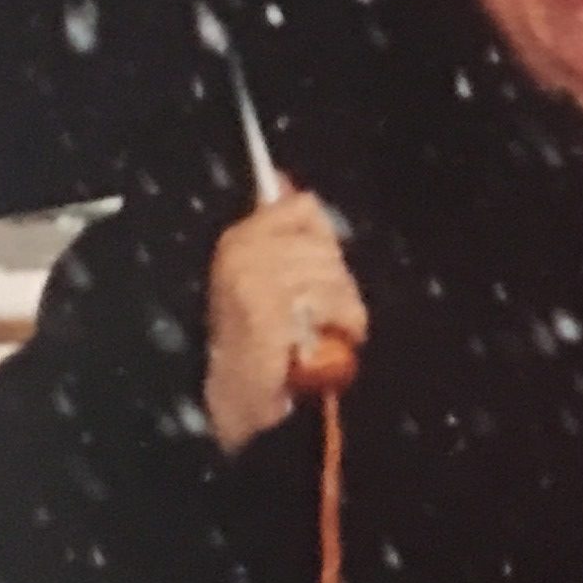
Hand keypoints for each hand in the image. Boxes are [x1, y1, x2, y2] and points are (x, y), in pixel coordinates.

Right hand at [204, 185, 364, 455]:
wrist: (241, 399)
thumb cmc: (259, 340)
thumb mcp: (266, 278)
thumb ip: (283, 232)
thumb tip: (286, 183)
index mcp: (239, 239)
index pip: (302, 207)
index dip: (322, 240)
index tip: (318, 272)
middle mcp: (241, 252)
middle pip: (324, 243)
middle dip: (334, 281)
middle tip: (319, 314)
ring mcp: (253, 280)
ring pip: (333, 273)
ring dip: (341, 308)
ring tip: (322, 331)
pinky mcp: (271, 311)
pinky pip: (334, 302)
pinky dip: (343, 324)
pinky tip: (327, 341)